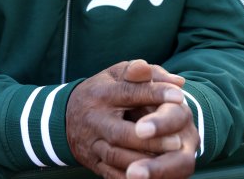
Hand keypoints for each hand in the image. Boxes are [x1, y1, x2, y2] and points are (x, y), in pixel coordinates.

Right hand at [66, 60, 198, 178]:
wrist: (64, 116)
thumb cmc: (102, 91)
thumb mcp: (117, 75)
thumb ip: (146, 74)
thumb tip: (177, 81)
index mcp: (103, 94)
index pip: (130, 92)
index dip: (154, 94)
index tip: (179, 97)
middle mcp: (96, 119)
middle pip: (121, 132)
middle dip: (150, 139)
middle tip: (178, 141)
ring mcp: (92, 143)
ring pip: (116, 156)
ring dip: (142, 161)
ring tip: (167, 161)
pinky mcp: (92, 162)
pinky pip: (110, 173)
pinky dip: (129, 177)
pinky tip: (150, 176)